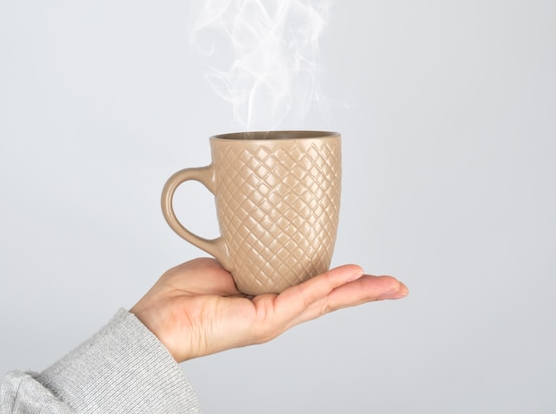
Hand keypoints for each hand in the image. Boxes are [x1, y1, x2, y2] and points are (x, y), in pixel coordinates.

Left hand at [130, 258, 407, 361]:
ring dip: (359, 290)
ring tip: (389, 284)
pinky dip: (328, 283)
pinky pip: (303, 296)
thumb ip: (250, 253)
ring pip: (325, 301)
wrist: (159, 320)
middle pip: (329, 299)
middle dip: (365, 293)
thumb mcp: (225, 262)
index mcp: (268, 296)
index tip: (363, 271)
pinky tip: (352, 275)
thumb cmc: (184, 295)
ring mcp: (273, 316)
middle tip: (396, 286)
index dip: (340, 280)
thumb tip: (264, 235)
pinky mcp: (264, 318)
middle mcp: (276, 309)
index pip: (313, 288)